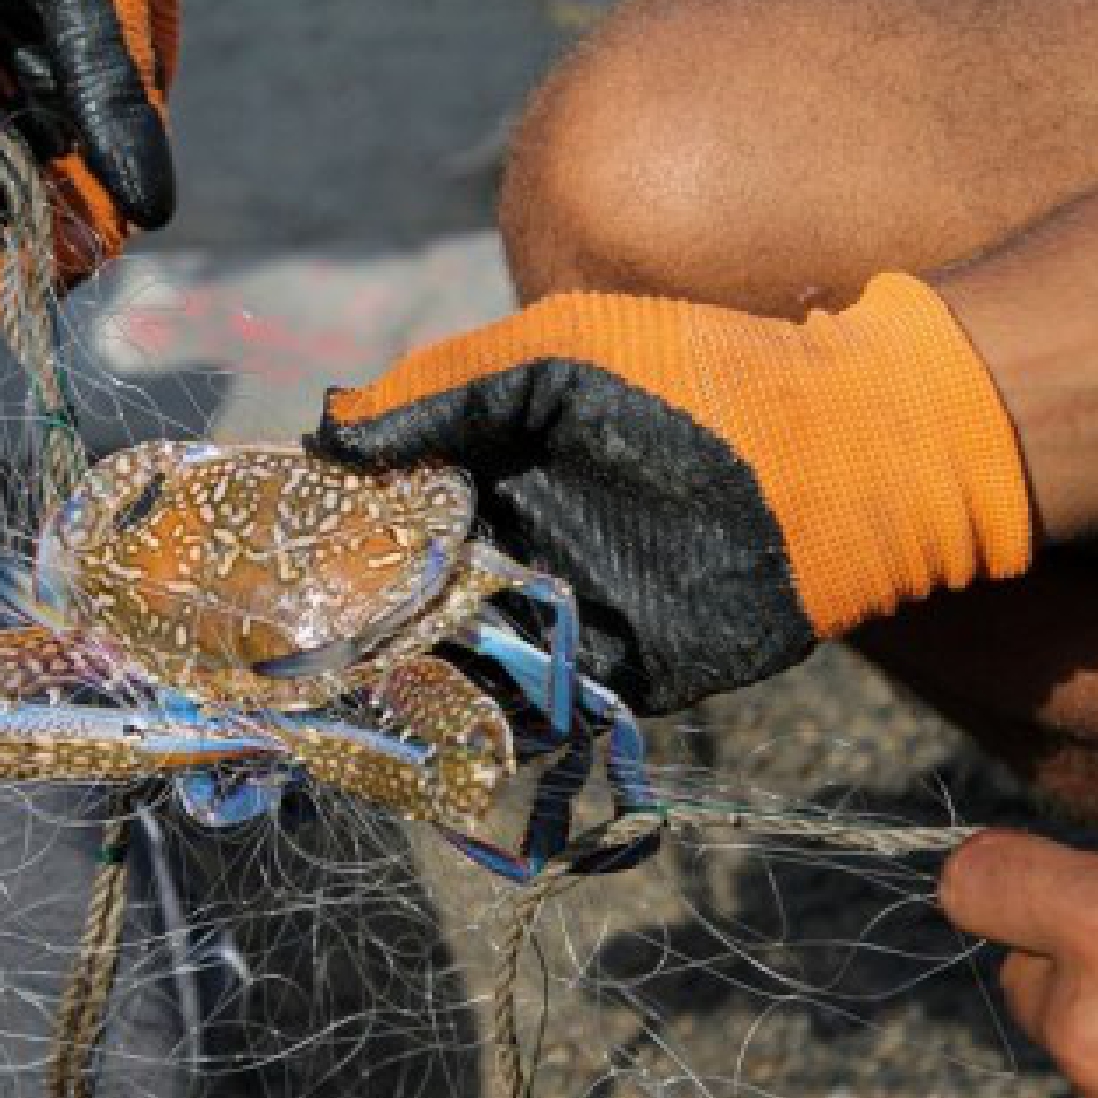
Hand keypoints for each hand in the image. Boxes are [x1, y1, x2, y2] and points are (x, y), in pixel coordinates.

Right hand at [307, 275, 1033, 712]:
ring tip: (333, 714)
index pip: (385, 511)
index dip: (326, 537)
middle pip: (408, 599)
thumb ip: (443, 386)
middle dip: (348, 631)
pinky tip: (426, 745)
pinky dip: (486, 732)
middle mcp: (515, 544)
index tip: (261, 563)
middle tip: (280, 660)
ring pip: (459, 664)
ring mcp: (562, 612)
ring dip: (402, 690)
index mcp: (492, 468)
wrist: (836, 450)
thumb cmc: (692, 374)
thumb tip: (328, 431)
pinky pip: (537, 713)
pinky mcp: (615, 672)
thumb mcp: (554, 352)